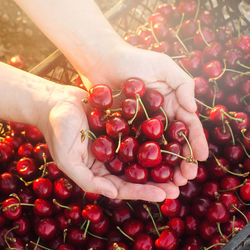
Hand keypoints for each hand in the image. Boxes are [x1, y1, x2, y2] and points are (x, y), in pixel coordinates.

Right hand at [40, 84, 177, 201]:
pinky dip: (153, 137)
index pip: (123, 187)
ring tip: (181, 164)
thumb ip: (86, 179)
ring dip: (160, 160)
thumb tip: (112, 194)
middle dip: (158, 180)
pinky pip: (139, 132)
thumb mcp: (66, 158)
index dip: (143, 192)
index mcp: (99, 171)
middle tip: (180, 185)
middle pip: (137, 173)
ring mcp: (117, 142)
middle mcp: (110, 160)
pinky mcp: (121, 126)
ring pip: (141, 155)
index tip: (164, 194)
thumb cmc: (57, 130)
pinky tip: (170, 137)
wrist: (56, 102)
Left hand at [83, 44, 208, 186]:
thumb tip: (193, 110)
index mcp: (171, 104)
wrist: (103, 61)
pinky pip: (134, 146)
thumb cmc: (134, 60)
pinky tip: (145, 174)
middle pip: (173, 142)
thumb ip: (183, 85)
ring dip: (164, 166)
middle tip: (185, 178)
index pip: (187, 126)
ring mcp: (140, 125)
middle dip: (182, 160)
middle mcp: (158, 118)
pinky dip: (141, 160)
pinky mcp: (124, 129)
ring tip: (170, 182)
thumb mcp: (164, 66)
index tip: (201, 158)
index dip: (195, 142)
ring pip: (156, 149)